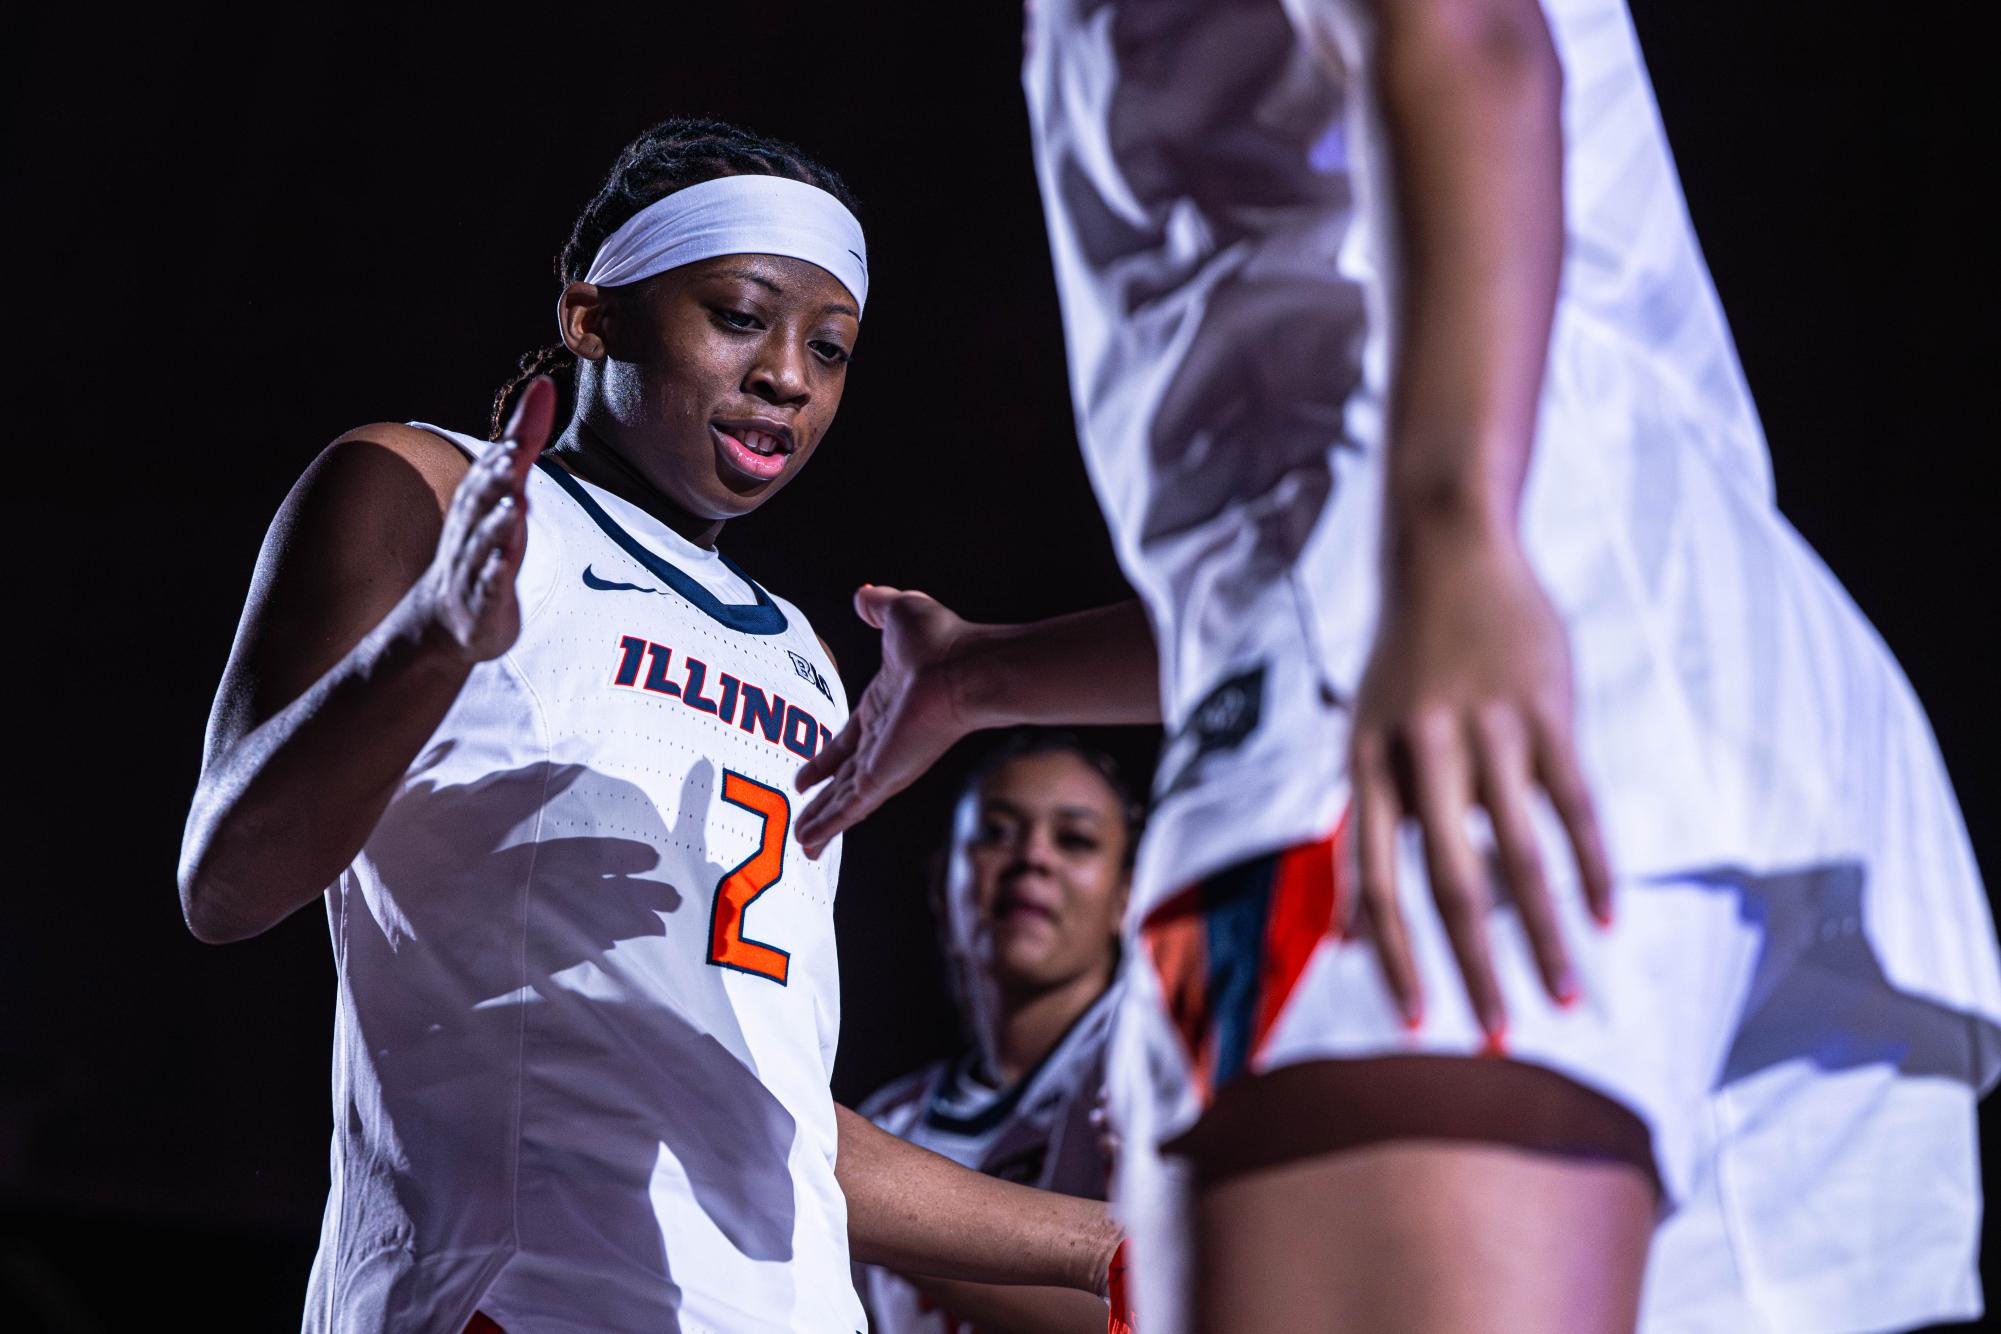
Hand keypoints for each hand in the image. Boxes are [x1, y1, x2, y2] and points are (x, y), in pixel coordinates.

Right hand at [416, 377, 554, 663]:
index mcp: (480, 500)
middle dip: (499, 474)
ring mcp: (476, 565)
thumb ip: (524, 441)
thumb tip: (545, 387)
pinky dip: (495, 572)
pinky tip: (505, 561)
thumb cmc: (483, 545)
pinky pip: (488, 585)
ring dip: (499, 522)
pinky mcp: (485, 601)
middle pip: (484, 497)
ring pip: (486, 541)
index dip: (517, 434)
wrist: (447, 620)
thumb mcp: (504, 489)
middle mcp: (474, 527)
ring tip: (516, 502)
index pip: (497, 461)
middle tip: (517, 451)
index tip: (541, 398)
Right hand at [794, 585, 980, 855]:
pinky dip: (829, 826)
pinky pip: (849, 808)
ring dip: (821, 822)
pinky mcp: (885, 777)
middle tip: (802, 819)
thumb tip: (863, 594)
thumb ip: (877, 605)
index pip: (848, 741)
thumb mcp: (898, 612)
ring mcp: (885, 762)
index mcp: (883, 707)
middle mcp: (884, 740)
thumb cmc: (944, 641)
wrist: (967, 668)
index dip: (825, 760)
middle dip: (822, 799)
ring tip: (801, 844)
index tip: (806, 777)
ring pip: (845, 801)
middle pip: (845, 778)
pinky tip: (810, 843)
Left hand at [1349, 526, 1610, 1046]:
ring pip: (1522, 854)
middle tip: (1496, 1039)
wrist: (1446, 550)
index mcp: (1367, 764)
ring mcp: (1489, 730)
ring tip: (1566, 995)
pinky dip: (1593, 867)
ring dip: (1545, 935)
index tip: (1415, 1024)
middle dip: (1473, 968)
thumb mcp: (1362, 737)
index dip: (1394, 955)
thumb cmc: (1403, 663)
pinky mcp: (1547, 711)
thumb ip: (1359, 830)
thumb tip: (1346, 934)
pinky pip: (1574, 805)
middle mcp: (1423, 753)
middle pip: (1450, 882)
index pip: (1375, 880)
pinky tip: (1606, 918)